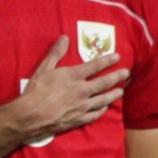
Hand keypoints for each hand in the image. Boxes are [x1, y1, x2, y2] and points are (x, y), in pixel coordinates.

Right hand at [3, 36, 128, 143]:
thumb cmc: (35, 91)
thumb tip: (65, 38)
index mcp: (74, 76)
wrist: (31, 115)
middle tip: (126, 73)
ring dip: (114, 94)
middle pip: (105, 82)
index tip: (118, 57)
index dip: (108, 60)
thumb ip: (55, 54)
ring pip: (104, 99)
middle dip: (117, 76)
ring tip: (121, 91)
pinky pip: (95, 114)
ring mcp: (83, 105)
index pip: (96, 66)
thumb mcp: (43, 69)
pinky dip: (102, 110)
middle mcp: (83, 90)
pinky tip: (104, 108)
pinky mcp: (80, 118)